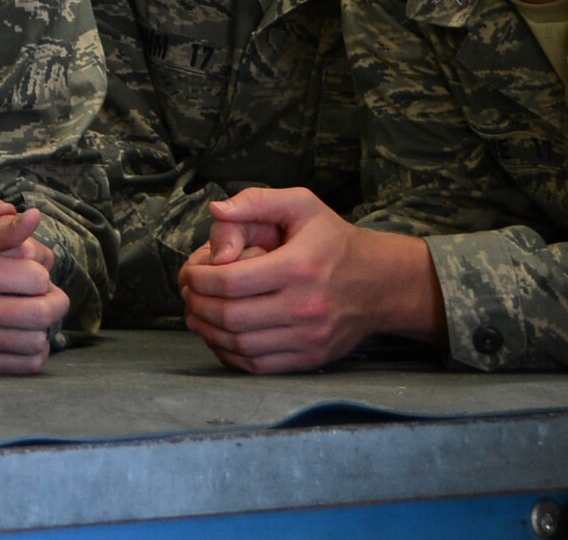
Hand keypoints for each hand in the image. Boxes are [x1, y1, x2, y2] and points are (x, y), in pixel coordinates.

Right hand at [0, 201, 69, 373]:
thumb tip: (34, 217)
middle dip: (55, 300)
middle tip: (47, 294)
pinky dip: (35, 350)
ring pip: (36, 341)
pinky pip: (25, 364)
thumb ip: (0, 224)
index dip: (42, 269)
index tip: (31, 269)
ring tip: (32, 314)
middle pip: (42, 312)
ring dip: (44, 326)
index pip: (35, 276)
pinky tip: (24, 335)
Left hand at [178, 188, 442, 373]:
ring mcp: (310, 338)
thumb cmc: (332, 240)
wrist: (381, 283)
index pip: (232, 282)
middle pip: (232, 317)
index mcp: (299, 267)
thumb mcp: (301, 205)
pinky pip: (258, 366)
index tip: (189, 272)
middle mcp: (306, 307)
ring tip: (196, 313)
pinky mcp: (312, 359)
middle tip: (187, 293)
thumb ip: (256, 201)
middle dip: (197, 305)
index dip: (199, 279)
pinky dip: (229, 354)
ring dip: (208, 331)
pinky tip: (219, 335)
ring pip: (241, 346)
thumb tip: (215, 209)